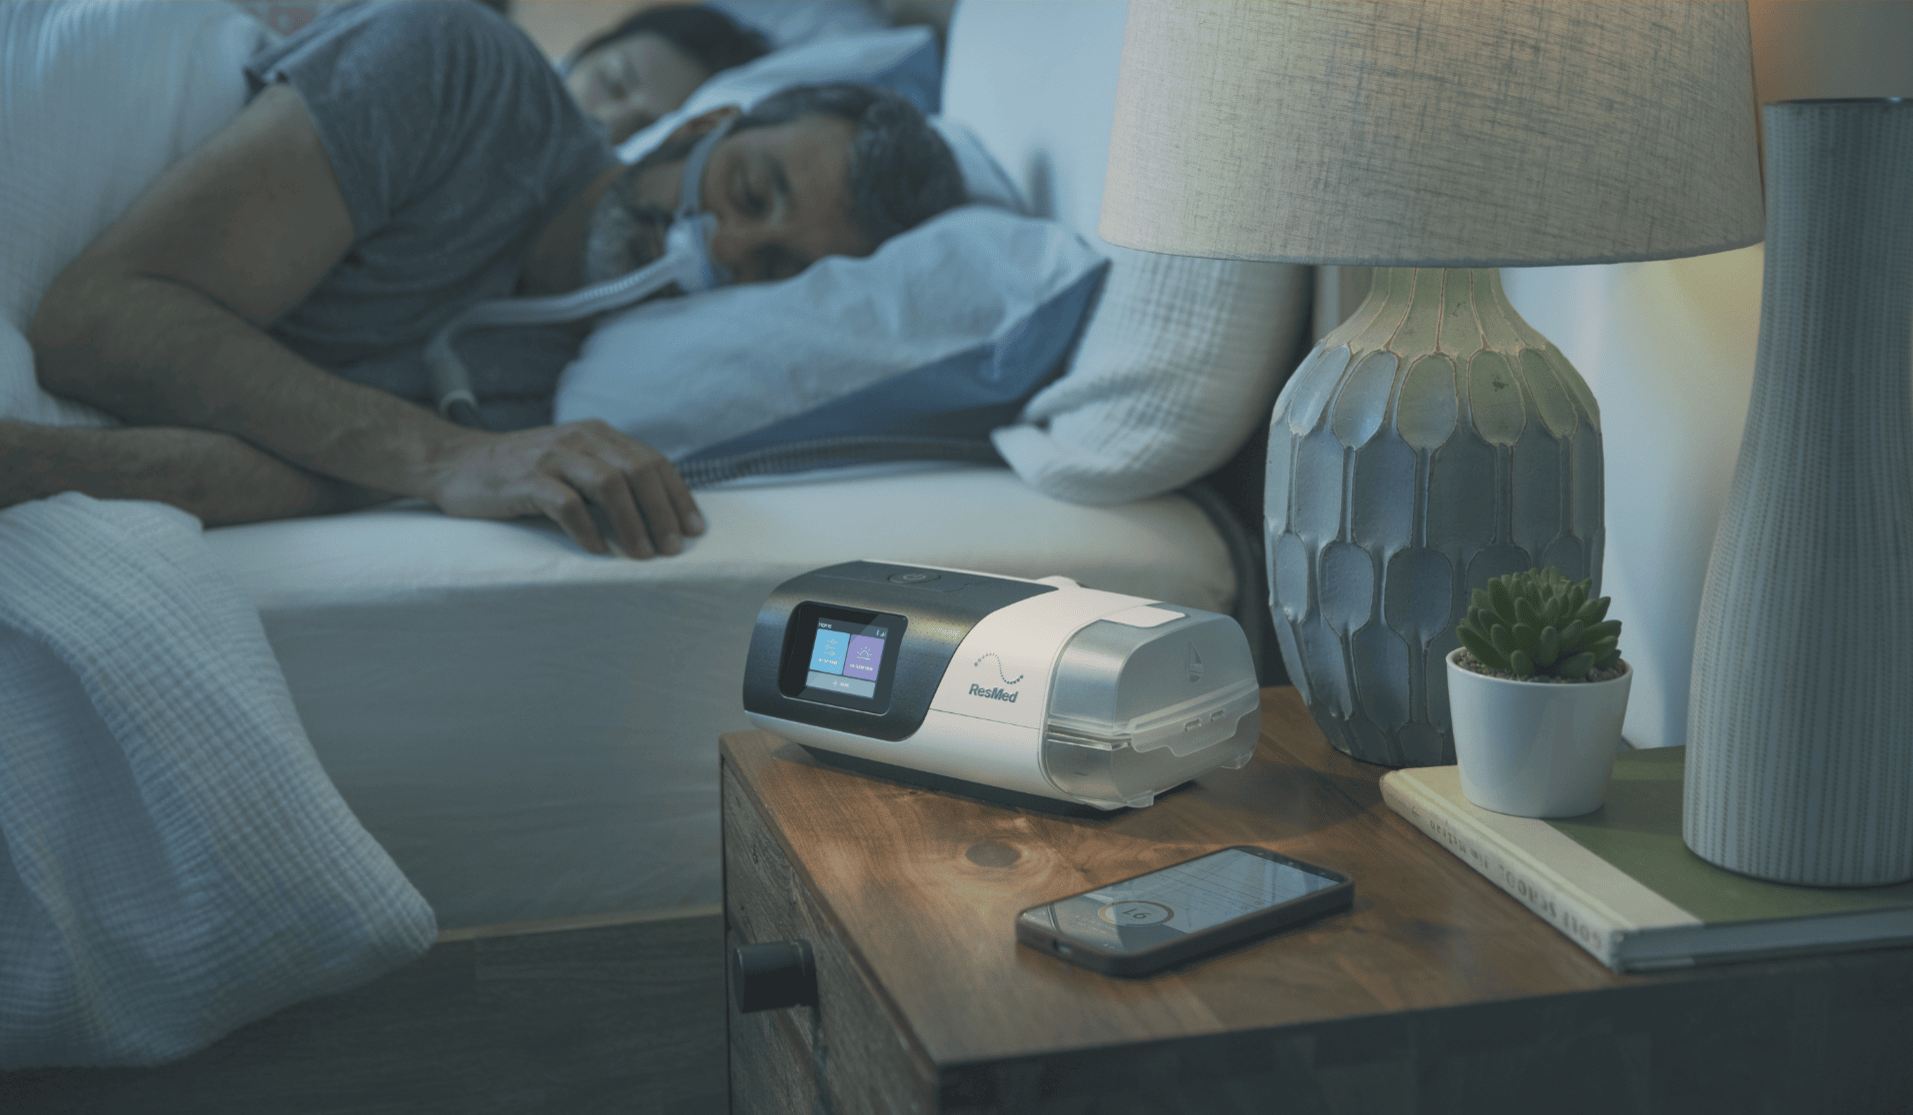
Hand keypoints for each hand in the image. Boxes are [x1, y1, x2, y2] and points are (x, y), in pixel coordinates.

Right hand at [423, 420, 704, 557]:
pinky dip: (587, 530)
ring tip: (642, 554)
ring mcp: (552, 457)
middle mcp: (580, 439)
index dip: (678, 495)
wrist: (456, 463)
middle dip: (663, 512)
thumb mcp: (571, 461)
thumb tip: (657, 512)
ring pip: (610, 485)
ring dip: (633, 524)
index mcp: (597, 434)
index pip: (653, 461)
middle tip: (672, 548)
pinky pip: (567, 505)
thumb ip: (608, 473)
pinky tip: (597, 551)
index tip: (694, 528)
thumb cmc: (520, 471)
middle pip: (639, 472)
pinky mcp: (525, 480)